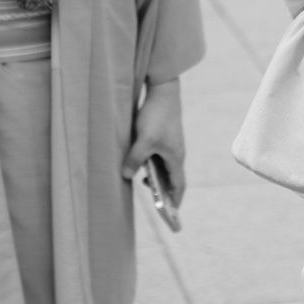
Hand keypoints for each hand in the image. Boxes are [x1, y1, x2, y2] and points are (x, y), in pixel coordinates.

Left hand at [123, 79, 185, 207]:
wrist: (163, 90)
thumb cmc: (156, 116)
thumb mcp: (143, 140)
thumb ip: (134, 159)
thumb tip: (125, 176)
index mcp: (175, 158)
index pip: (179, 185)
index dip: (175, 200)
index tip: (172, 213)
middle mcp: (176, 153)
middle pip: (172, 177)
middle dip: (164, 190)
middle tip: (156, 200)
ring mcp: (171, 144)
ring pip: (165, 166)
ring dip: (157, 175)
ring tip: (144, 181)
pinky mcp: (165, 135)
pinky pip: (160, 156)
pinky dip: (153, 163)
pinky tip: (140, 161)